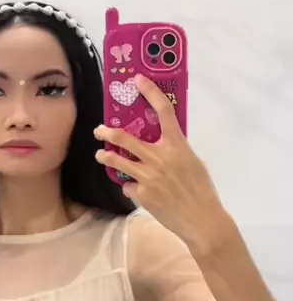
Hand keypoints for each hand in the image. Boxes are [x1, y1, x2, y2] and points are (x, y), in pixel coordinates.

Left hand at [95, 75, 228, 252]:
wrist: (201, 220)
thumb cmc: (202, 190)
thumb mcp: (193, 162)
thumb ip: (176, 150)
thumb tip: (163, 145)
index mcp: (177, 145)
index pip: (163, 111)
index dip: (150, 92)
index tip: (138, 80)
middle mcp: (159, 157)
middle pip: (126, 138)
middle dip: (108, 132)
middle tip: (100, 130)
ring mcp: (147, 176)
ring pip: (118, 161)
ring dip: (106, 156)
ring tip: (101, 155)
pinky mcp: (141, 194)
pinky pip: (129, 186)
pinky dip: (131, 187)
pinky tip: (137, 190)